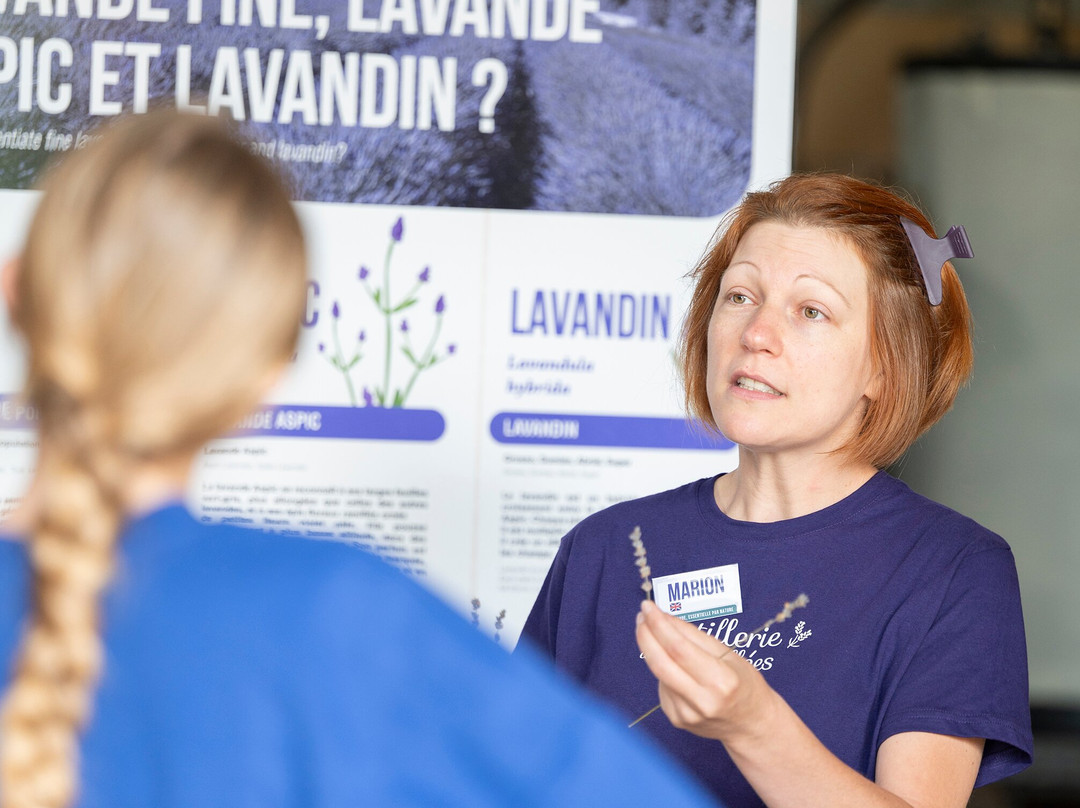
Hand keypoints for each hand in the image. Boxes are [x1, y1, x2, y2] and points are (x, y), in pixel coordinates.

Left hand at [635, 599, 779, 743]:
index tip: (648, 607)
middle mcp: (702, 701)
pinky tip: (672, 665)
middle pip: (660, 663)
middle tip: (641, 615)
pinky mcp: (676, 719)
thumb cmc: (744, 684)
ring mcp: (687, 714)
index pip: (679, 648)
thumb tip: (663, 618)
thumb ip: (694, 636)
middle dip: (645, 635)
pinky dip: (662, 669)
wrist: (751, 725)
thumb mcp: (729, 654)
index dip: (659, 625)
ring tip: (653, 633)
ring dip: (651, 649)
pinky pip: (662, 686)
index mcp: (721, 681)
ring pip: (659, 673)